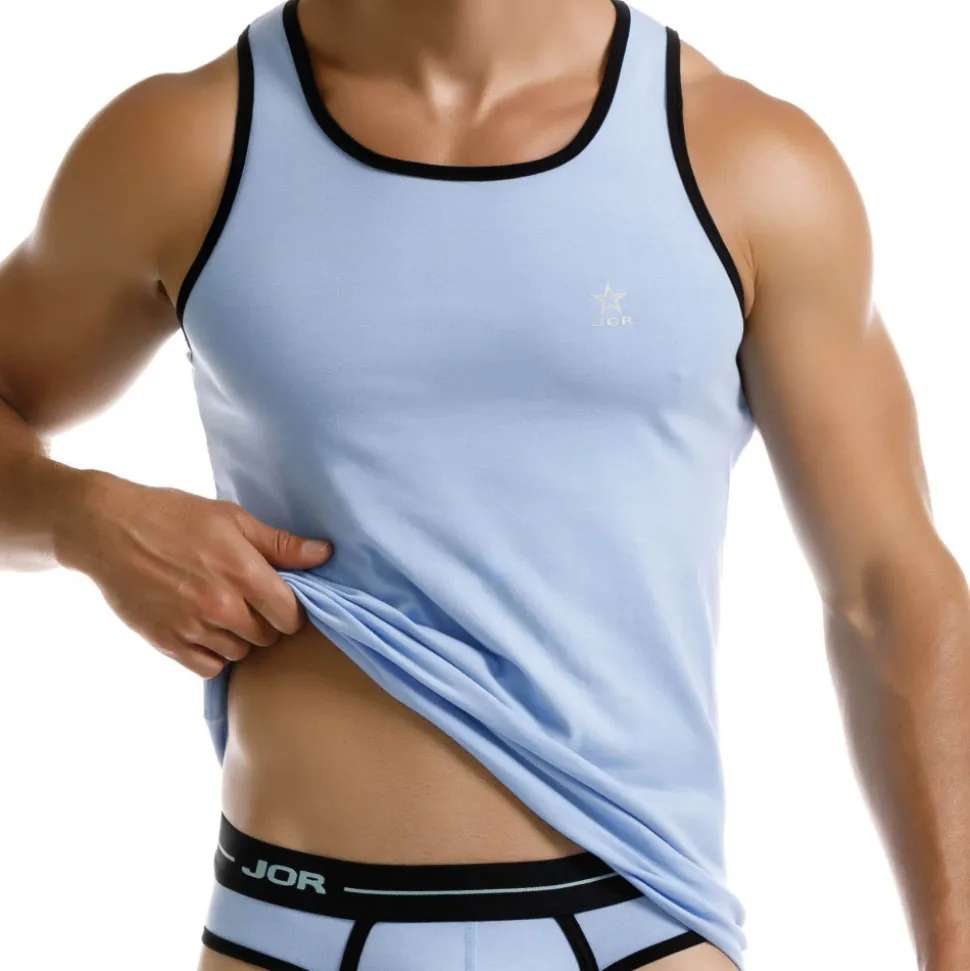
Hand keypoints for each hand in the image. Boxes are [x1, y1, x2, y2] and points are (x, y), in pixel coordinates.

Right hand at [54, 471, 333, 676]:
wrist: (108, 530)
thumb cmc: (174, 517)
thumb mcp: (233, 519)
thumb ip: (281, 544)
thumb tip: (325, 554)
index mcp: (244, 572)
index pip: (291, 615)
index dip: (292, 610)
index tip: (282, 600)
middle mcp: (221, 606)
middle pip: (267, 637)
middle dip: (265, 623)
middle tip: (250, 603)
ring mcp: (192, 627)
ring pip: (239, 654)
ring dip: (239, 639)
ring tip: (224, 613)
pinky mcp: (166, 643)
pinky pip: (208, 667)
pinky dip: (212, 654)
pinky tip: (205, 630)